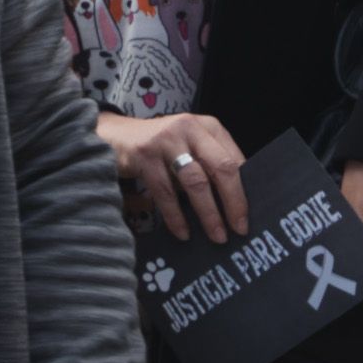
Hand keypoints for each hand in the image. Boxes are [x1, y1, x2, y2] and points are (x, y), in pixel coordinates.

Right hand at [98, 112, 247, 243]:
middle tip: (239, 229)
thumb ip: (209, 164)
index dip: (245, 190)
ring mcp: (165, 140)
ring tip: (216, 236)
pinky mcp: (144, 154)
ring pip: (195, 182)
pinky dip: (176, 216)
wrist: (113, 136)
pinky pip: (165, 192)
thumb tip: (236, 203)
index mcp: (207, 127)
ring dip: (208, 213)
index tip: (250, 216)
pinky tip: (183, 232)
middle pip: (221, 167)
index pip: (235, 160)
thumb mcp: (189, 148)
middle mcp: (189, 128)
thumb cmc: (159, 148)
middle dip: (233, 202)